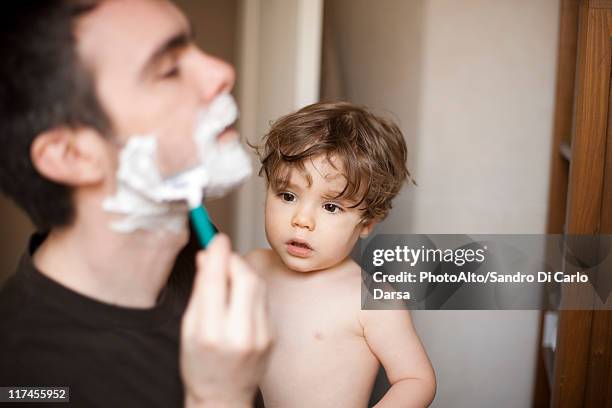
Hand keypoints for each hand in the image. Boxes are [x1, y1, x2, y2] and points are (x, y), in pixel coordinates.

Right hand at [181, 234, 271, 407]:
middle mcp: (239, 334)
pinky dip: (250, 288)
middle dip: (233, 260)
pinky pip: (263, 300)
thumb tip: (206, 257)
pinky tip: (239, 293)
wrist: (223, 398)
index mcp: (210, 333)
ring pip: (258, 285)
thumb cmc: (199, 365)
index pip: (216, 281)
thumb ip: (200, 291)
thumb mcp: (189, 328)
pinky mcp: (272, 335)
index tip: (215, 238)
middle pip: (245, 278)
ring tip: (227, 273)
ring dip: (243, 271)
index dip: (217, 254)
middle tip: (221, 255)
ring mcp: (260, 335)